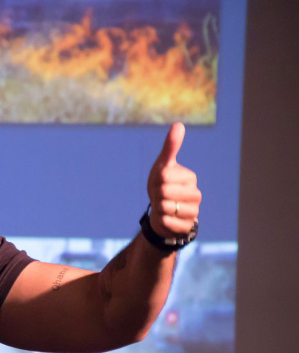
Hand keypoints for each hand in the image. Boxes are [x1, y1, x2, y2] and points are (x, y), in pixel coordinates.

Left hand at [147, 123, 201, 238]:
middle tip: (160, 196)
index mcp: (190, 177)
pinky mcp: (187, 227)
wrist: (160, 212)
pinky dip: (161, 220)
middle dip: (156, 194)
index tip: (160, 183)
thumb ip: (170, 147)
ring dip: (158, 208)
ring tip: (163, 207)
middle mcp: (196, 194)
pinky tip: (165, 218)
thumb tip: (178, 125)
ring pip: (166, 207)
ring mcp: (194, 211)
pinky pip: (167, 222)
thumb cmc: (161, 185)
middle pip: (164, 191)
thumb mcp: (162, 165)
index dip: (156, 180)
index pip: (164, 175)